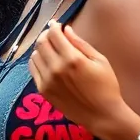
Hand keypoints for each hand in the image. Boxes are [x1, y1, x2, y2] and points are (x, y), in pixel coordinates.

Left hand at [28, 22, 127, 139]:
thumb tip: (66, 29)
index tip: (57, 25)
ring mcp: (47, 80)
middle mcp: (56, 68)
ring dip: (41, 48)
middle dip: (46, 35)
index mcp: (72, 58)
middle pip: (41, 43)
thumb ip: (80, 43)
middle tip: (53, 35)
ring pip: (34, 55)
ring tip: (51, 49)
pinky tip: (46, 62)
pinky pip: (33, 69)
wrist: (102, 115)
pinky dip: (37, 61)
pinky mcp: (43, 90)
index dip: (54, 26)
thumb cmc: (106, 86)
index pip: (54, 34)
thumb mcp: (100, 61)